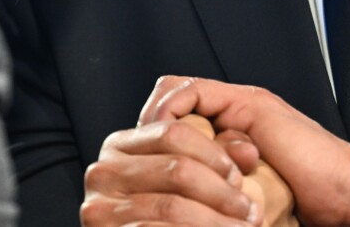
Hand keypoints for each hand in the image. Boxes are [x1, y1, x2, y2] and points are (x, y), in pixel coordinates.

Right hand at [81, 112, 259, 226]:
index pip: (173, 132)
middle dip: (221, 192)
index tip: (240, 177)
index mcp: (121, 145)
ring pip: (172, 205)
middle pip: (176, 169)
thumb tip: (247, 149)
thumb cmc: (177, 217)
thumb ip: (218, 157)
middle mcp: (102, 171)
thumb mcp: (193, 181)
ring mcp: (99, 207)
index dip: (214, 153)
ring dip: (217, 221)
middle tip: (251, 211)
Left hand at [142, 77, 349, 226]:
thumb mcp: (244, 201)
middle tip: (139, 157)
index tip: (143, 169)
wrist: (347, 195)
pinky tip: (169, 139)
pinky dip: (174, 112)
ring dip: (158, 119)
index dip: (154, 138)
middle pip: (171, 96)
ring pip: (177, 90)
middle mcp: (234, 112)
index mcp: (233, 135)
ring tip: (151, 148)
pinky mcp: (249, 103)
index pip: (177, 116)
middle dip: (148, 126)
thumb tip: (176, 210)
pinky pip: (194, 92)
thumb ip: (219, 192)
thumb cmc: (306, 207)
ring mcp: (242, 104)